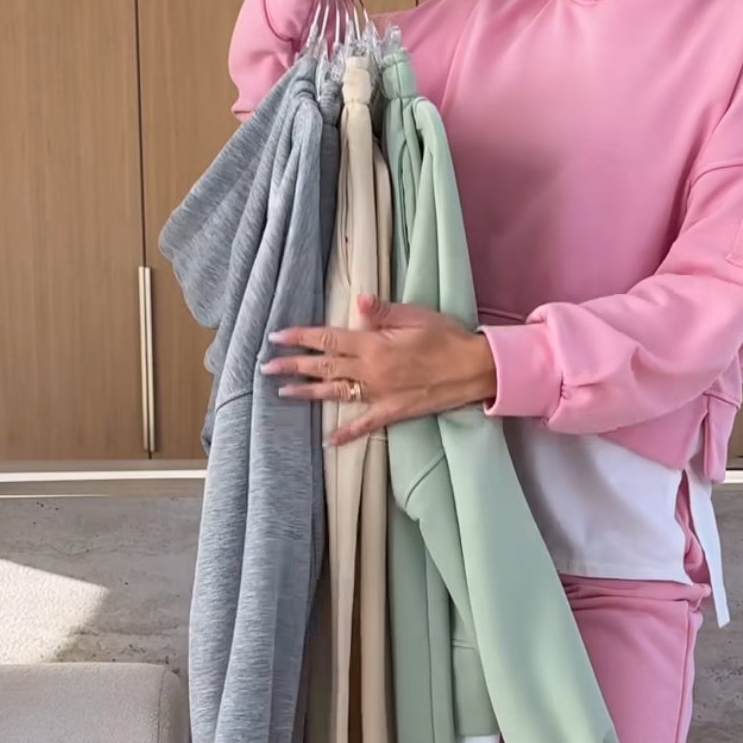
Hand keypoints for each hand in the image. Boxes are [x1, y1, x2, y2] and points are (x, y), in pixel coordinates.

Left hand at [262, 299, 497, 441]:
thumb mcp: (417, 316)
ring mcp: (380, 394)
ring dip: (308, 393)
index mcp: (374, 345)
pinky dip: (346, 434)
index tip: (277, 337)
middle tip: (267, 367)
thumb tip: (358, 302)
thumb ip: (384, 311)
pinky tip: (328, 440)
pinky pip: (365, 425)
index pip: (329, 339)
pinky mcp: (393, 411)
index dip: (301, 337)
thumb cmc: (447, 337)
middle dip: (293, 366)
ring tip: (283, 393)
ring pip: (336, 393)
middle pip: (324, 367)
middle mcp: (371, 372)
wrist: (474, 369)